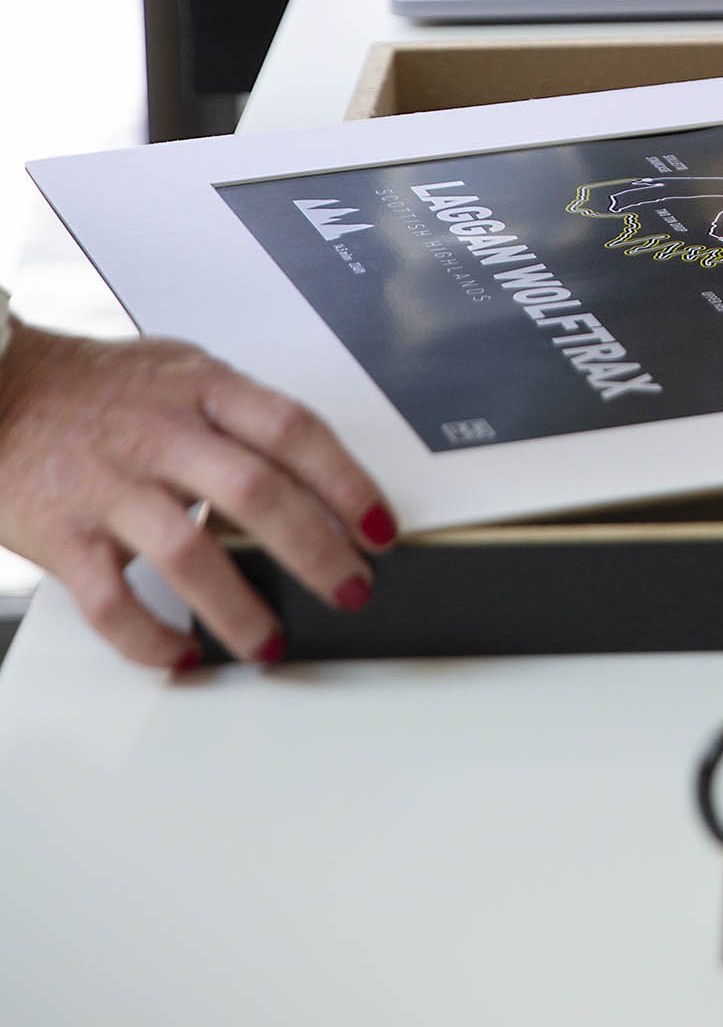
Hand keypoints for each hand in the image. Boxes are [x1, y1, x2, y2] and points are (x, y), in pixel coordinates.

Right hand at [0, 323, 395, 670]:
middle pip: (256, 493)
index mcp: (203, 388)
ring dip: (241, 608)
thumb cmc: (97, 387)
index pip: (293, 430)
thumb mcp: (181, 371)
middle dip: (316, 550)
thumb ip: (240, 414)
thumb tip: (314, 467)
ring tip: (273, 643)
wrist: (0, 388)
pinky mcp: (64, 537)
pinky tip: (184, 655)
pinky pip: (112, 602)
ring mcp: (112, 487)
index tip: (380, 527)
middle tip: (351, 590)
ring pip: (190, 553)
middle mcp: (163, 435)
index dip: (346, 480)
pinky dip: (151, 639)